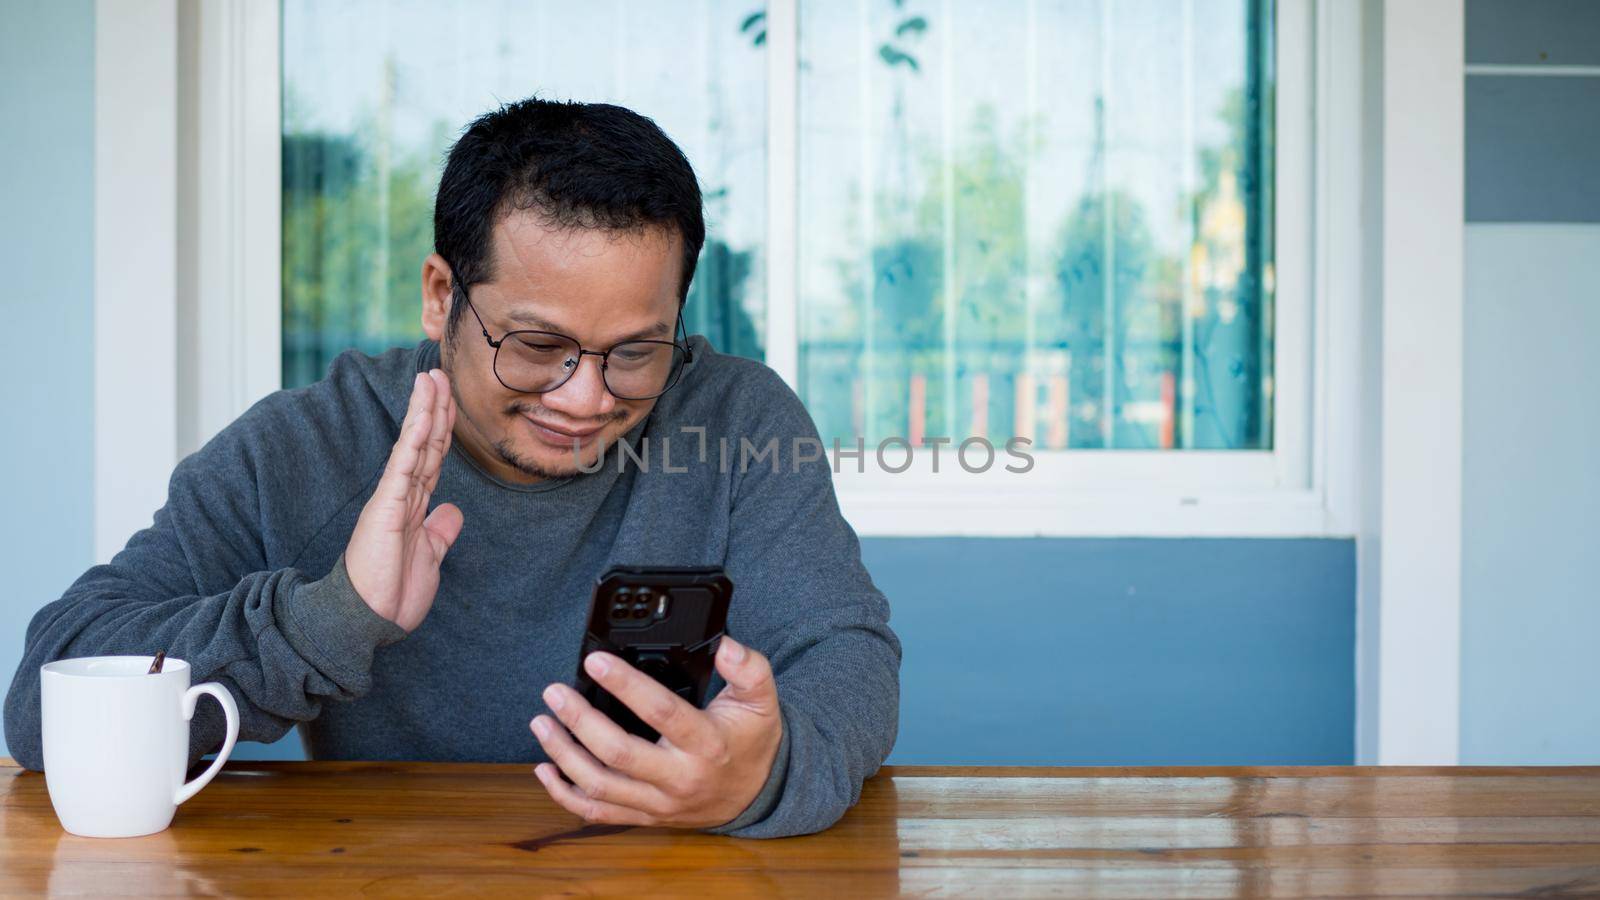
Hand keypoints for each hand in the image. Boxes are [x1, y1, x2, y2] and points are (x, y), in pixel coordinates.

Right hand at [344, 369, 462, 631]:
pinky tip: (422, 413)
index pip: (432, 458)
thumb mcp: (429, 558)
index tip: (450, 400)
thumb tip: (451, 512)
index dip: (442, 428)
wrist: (367, 620)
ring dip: (425, 411)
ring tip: (431, 378)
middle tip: (441, 374)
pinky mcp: (386, 507)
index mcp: (412, 506)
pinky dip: (414, 437)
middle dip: (435, 408)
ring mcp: (393, 498)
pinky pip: (404, 465)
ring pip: (414, 446)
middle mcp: (402, 496)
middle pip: (425, 443)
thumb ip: (439, 532)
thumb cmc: (392, 594)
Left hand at [530, 636, 783, 828]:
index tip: (595, 661)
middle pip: (619, 753)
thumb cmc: (752, 739)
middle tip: (555, 693)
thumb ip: (749, 668)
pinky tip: (546, 770)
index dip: (625, 684)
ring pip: (600, 786)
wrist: (759, 793)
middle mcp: (680, 778)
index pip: (661, 711)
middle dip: (580, 721)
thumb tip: (725, 646)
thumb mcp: (762, 699)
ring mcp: (660, 802)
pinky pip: (598, 814)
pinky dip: (565, 795)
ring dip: (564, 755)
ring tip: (542, 723)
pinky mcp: (646, 816)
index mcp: (707, 743)